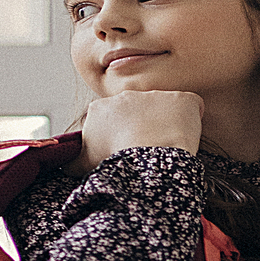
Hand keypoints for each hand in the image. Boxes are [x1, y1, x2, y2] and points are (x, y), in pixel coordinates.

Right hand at [80, 91, 202, 168]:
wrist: (146, 159)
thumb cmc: (116, 165)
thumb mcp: (84, 164)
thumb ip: (73, 160)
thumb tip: (67, 165)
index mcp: (101, 109)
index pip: (112, 121)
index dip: (120, 137)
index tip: (126, 152)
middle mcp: (127, 96)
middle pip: (138, 113)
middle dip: (142, 129)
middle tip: (147, 152)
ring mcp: (156, 95)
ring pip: (164, 110)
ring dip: (166, 125)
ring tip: (167, 147)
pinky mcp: (183, 100)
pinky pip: (192, 106)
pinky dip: (192, 119)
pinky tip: (187, 136)